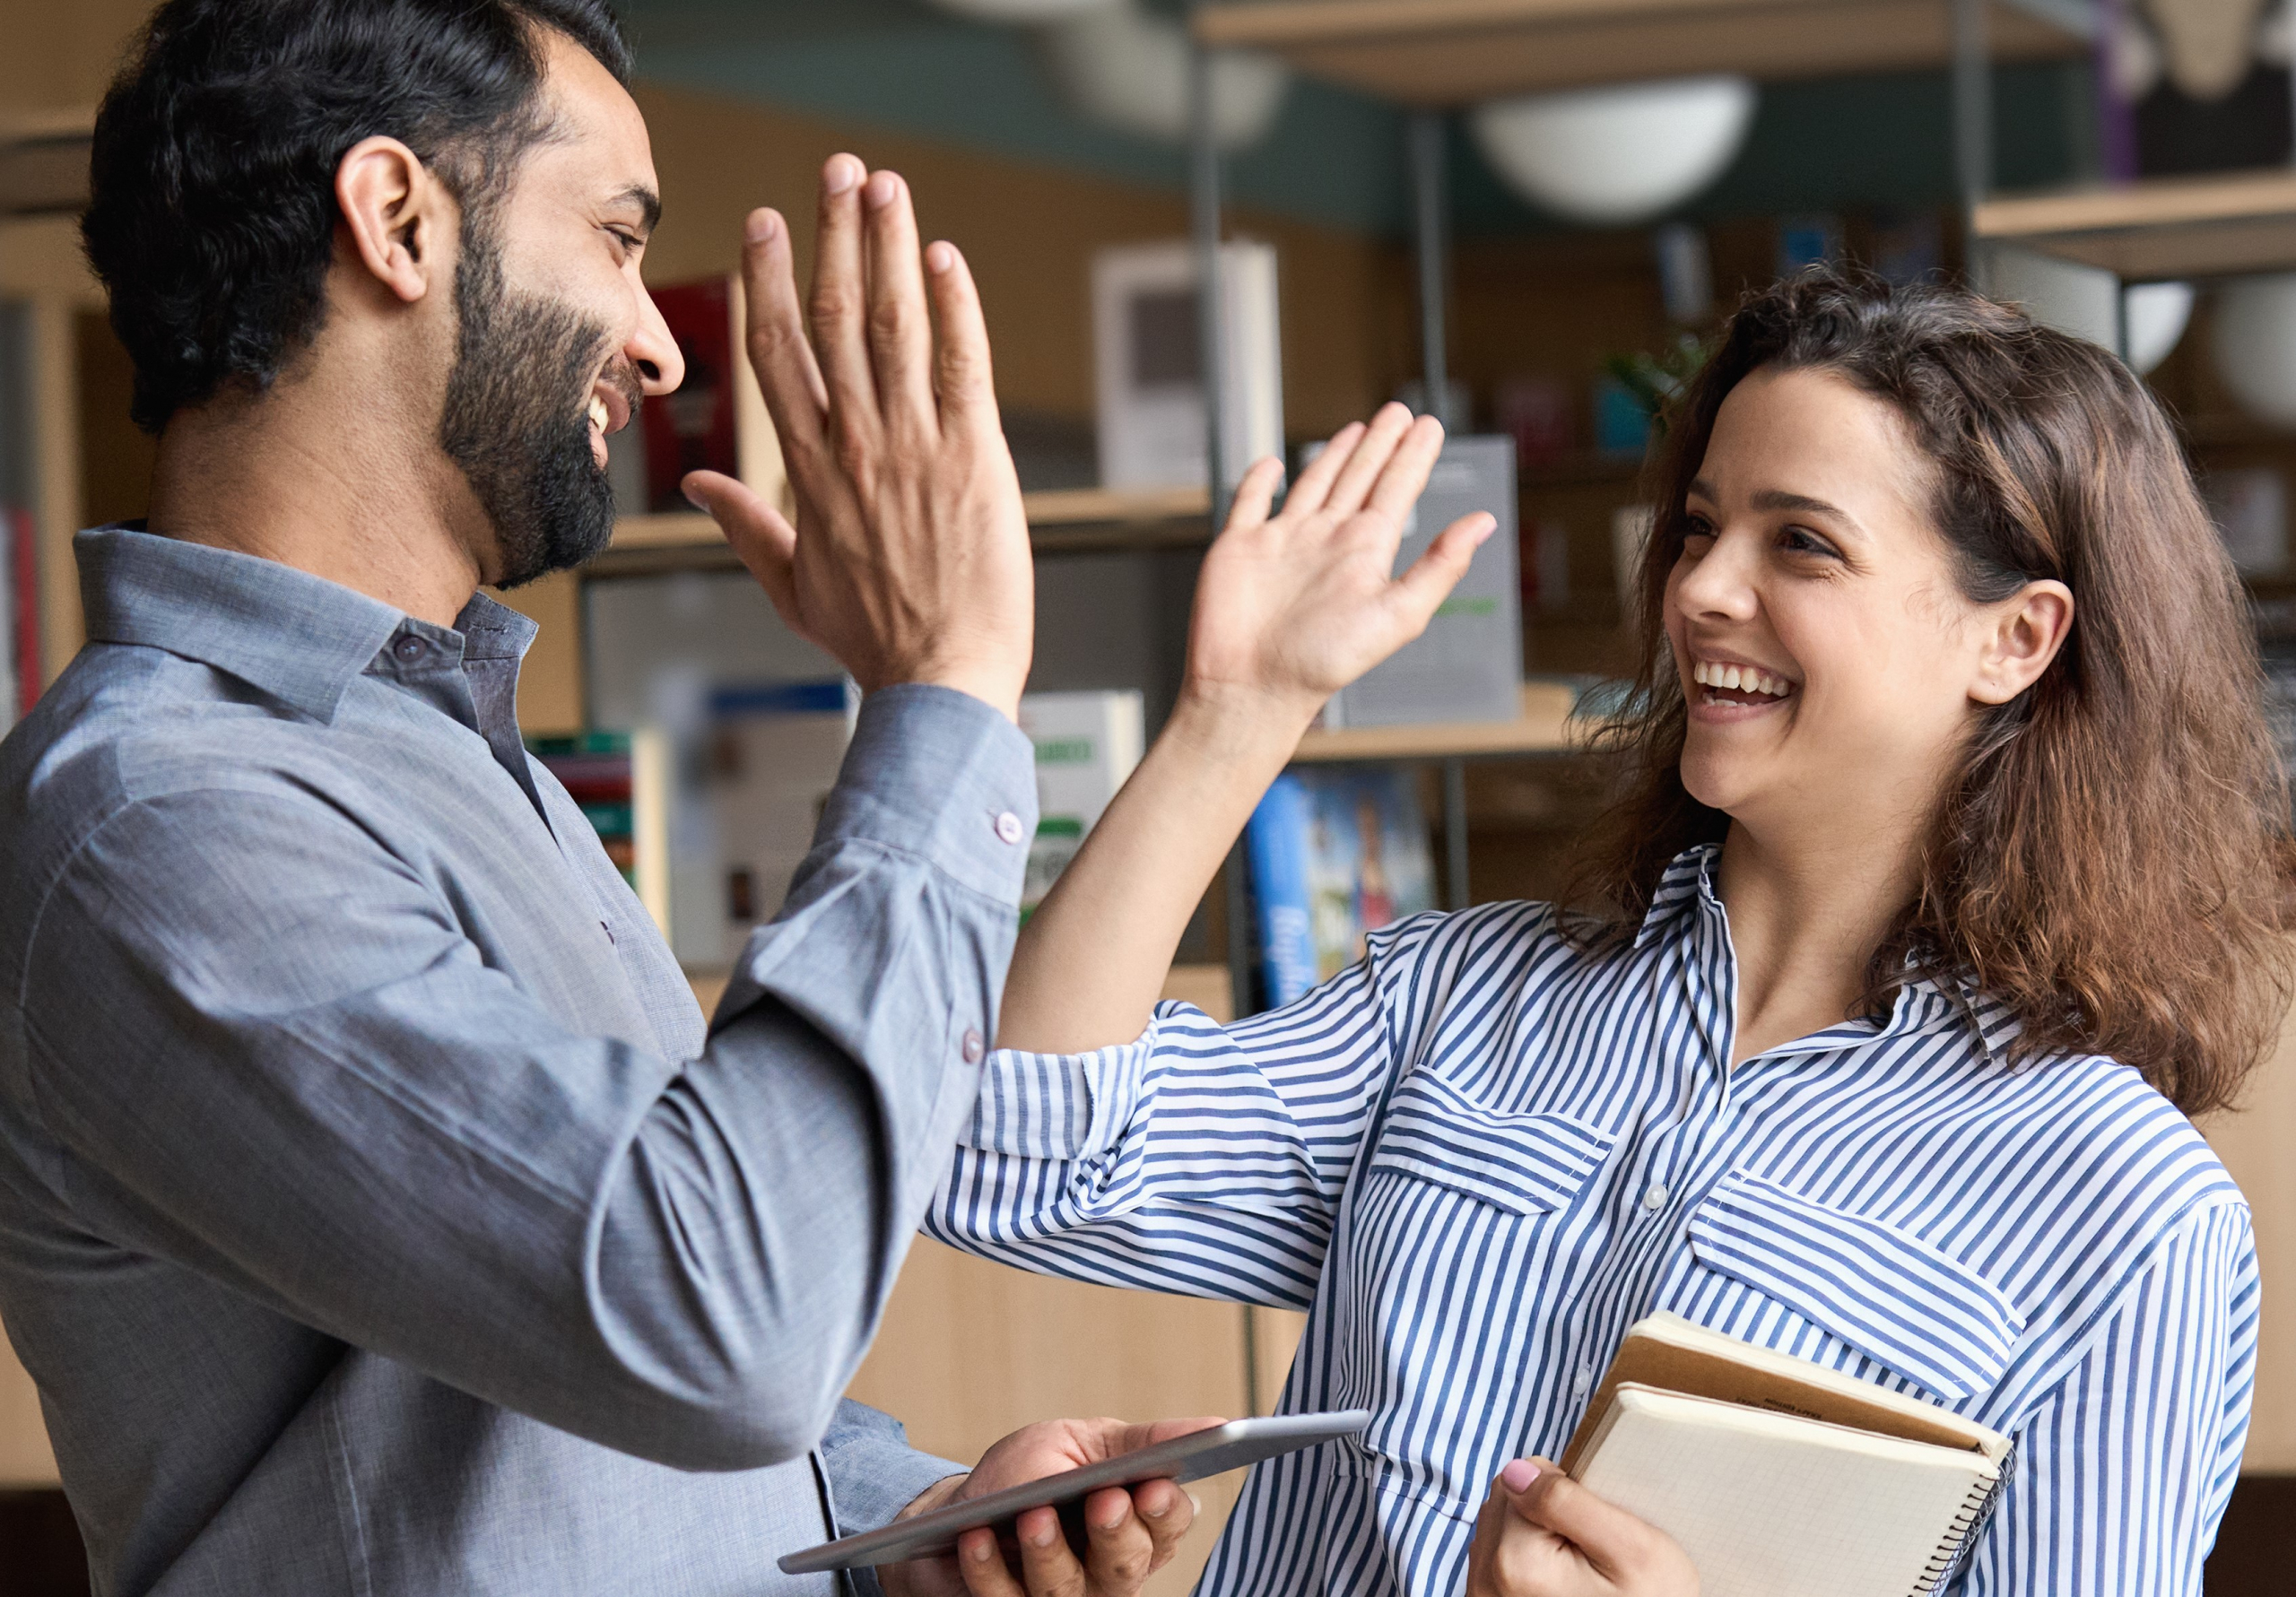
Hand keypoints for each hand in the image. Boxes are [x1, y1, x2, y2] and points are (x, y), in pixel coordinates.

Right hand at [683, 155, 1032, 719]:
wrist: (940, 681)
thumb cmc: (875, 641)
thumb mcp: (792, 586)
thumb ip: (746, 526)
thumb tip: (704, 485)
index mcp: (808, 471)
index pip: (778, 353)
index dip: (768, 279)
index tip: (767, 221)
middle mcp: (855, 445)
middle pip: (832, 318)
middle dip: (833, 236)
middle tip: (837, 170)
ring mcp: (915, 446)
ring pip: (893, 326)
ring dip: (888, 248)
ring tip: (885, 185)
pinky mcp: (976, 457)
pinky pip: (962, 365)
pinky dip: (955, 307)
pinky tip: (943, 257)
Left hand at [878, 1416, 1220, 1596]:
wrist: (961, 1510)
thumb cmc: (1032, 1473)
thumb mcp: (1085, 1443)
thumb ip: (1142, 1442)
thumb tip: (1217, 1424)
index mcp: (1136, 1525)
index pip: (1168, 1526)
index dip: (1163, 1511)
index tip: (1150, 1488)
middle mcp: (1107, 1572)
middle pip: (1128, 1566)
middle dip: (1117, 1534)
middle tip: (1104, 1501)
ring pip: (1068, 1590)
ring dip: (1050, 1553)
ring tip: (1033, 1517)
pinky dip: (989, 1568)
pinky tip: (978, 1538)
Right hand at [1178, 401, 1493, 737]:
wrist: (1252, 687)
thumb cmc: (1323, 663)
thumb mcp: (1398, 614)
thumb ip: (1439, 566)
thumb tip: (1483, 523)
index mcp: (1365, 552)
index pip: (1397, 489)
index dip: (1414, 455)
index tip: (1430, 425)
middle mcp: (1327, 541)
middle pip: (1360, 477)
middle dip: (1381, 444)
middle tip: (1400, 412)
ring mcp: (1283, 542)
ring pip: (1314, 483)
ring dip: (1335, 455)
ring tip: (1357, 429)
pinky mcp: (1239, 547)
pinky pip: (1250, 502)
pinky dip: (1259, 481)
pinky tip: (1270, 465)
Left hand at [1464, 1459, 1696, 1596]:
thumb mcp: (1631, 1547)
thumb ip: (1567, 1501)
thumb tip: (1516, 1470)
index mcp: (1516, 1563)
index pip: (1517, 1479)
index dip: (1560, 1493)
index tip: (1590, 1531)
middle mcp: (1486, 1585)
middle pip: (1502, 1502)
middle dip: (1543, 1516)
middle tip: (1586, 1554)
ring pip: (1497, 1527)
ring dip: (1533, 1539)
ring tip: (1574, 1572)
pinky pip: (1494, 1558)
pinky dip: (1525, 1562)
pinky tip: (1557, 1583)